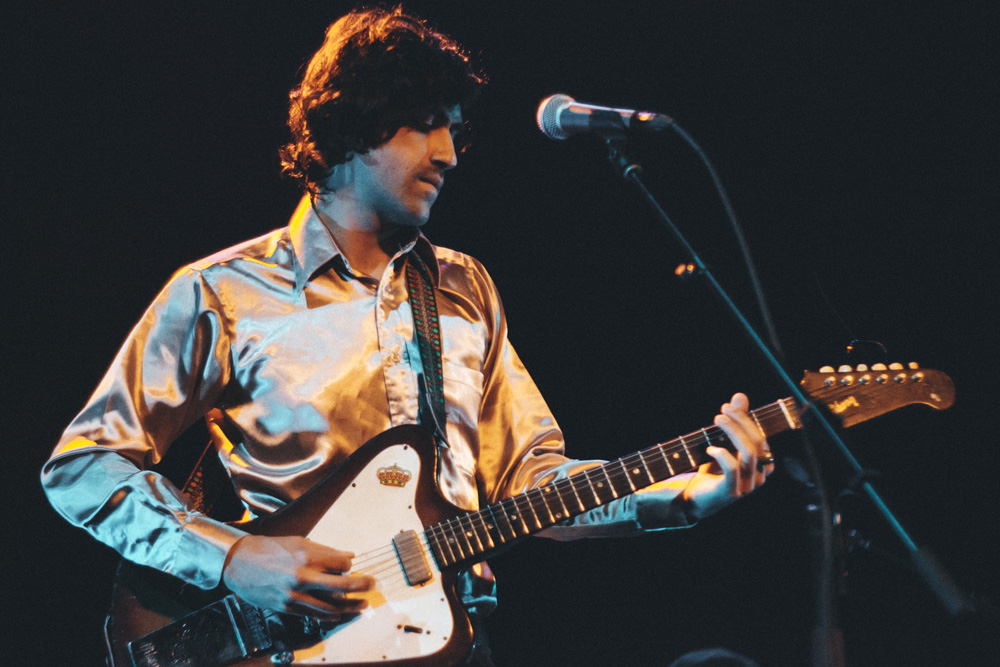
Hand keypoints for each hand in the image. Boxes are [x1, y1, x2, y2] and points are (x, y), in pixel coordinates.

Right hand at [222, 535, 373, 619]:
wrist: (238, 562)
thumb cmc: (268, 548)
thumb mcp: (298, 541)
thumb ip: (325, 550)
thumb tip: (348, 555)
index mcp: (307, 556)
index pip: (343, 563)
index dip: (351, 564)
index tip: (353, 564)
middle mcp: (303, 576)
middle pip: (343, 586)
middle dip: (364, 585)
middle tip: (375, 585)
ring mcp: (295, 594)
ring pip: (332, 605)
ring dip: (351, 606)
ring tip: (363, 604)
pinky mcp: (288, 607)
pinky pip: (315, 614)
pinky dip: (330, 614)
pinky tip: (340, 613)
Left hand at [681, 392, 773, 519]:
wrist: (696, 499)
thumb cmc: (713, 470)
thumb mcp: (724, 443)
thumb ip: (736, 421)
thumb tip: (740, 396)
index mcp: (762, 464)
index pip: (761, 437)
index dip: (746, 420)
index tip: (729, 406)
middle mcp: (760, 476)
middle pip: (758, 443)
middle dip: (740, 421)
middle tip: (722, 410)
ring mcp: (747, 486)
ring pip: (748, 454)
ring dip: (733, 432)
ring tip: (717, 420)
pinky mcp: (731, 492)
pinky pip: (733, 469)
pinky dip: (722, 454)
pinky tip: (710, 449)